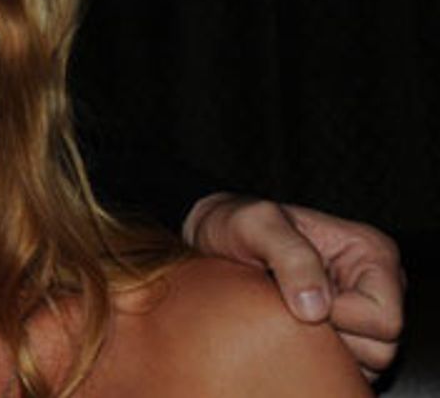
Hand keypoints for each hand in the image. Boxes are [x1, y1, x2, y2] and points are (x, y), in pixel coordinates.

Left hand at [183, 192, 404, 380]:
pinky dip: (314, 359)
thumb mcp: (254, 224)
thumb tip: (316, 309)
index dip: (342, 317)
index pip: (384, 319)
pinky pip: (341, 370)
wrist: (211, 240)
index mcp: (373, 254)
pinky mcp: (341, 336)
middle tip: (288, 307)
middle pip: (381, 349)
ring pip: (365, 364)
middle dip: (332, 338)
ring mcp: (360, 315)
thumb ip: (289, 255)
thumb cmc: (235, 226)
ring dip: (321, 350)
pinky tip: (287, 329)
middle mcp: (375, 286)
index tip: (296, 296)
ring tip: (286, 316)